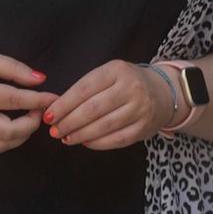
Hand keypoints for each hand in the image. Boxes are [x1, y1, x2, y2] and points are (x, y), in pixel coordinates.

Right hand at [0, 46, 48, 153]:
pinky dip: (7, 143)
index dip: (38, 100)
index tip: (54, 98)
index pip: (14, 100)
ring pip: (1, 145)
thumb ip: (13, 68)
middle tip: (39, 109)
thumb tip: (40, 80)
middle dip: (32, 124)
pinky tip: (13, 129)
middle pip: (9, 132)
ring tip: (28, 118)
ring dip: (21, 136)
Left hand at [44, 60, 172, 149]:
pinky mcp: (144, 128)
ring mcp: (140, 109)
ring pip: (103, 126)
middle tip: (54, 130)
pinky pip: (116, 139)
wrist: (164, 92)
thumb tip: (57, 109)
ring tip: (65, 138)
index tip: (48, 115)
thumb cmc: (127, 83)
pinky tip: (85, 142)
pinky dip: (97, 143)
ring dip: (80, 134)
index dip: (64, 104)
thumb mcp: (109, 74)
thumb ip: (86, 89)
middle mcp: (131, 88)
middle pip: (93, 109)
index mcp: (117, 70)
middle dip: (69, 122)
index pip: (84, 89)